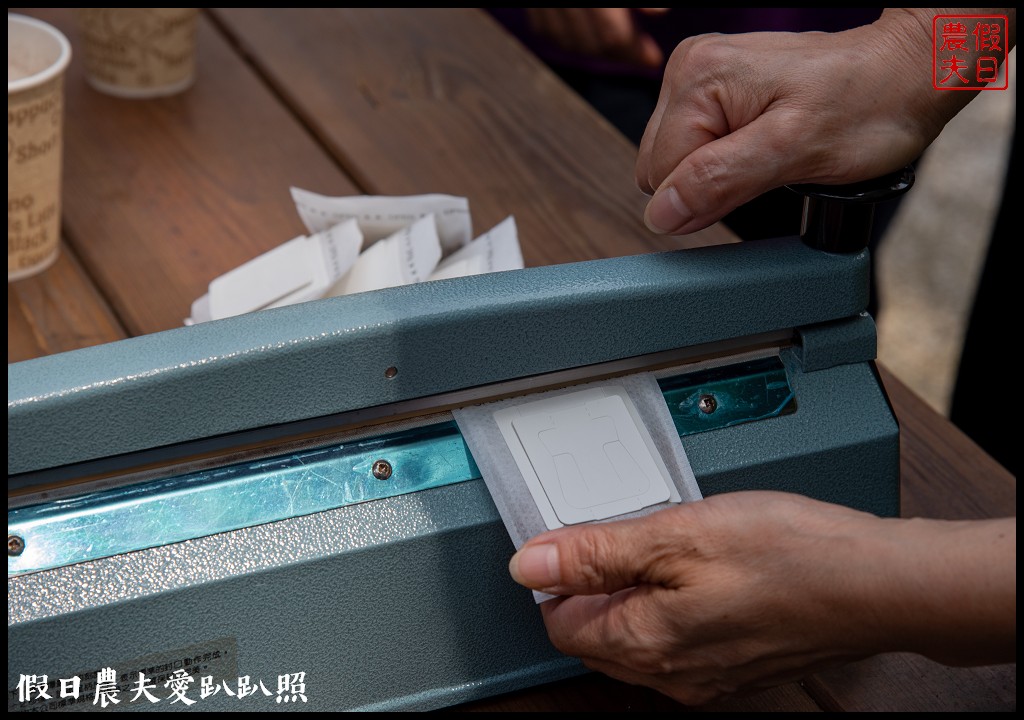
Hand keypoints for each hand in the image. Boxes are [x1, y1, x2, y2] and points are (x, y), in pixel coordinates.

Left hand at [509, 491, 1014, 704]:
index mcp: (644, 645)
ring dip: (638, 594)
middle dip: (598, 586)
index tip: (582, 538)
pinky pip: (678, 641)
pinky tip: (706, 570)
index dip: (561, 576)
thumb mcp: (677, 534)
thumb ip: (595, 552)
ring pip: (637, 638)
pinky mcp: (736, 667)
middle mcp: (671, 676)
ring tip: (676, 547)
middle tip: (636, 536)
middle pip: (596, 635)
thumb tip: (529, 564)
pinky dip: (674, 606)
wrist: (879, 583)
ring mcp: (707, 677)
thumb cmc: (790, 555)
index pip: (559, 623)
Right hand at [527, 8, 667, 68]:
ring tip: (617, 44)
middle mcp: (566, 0)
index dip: (634, 52)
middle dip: (619, 54)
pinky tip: (587, 34)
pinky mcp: (533, 1)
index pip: (612, 35)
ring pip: (568, 42)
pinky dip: (567, 39)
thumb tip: (659, 13)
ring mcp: (545, 1)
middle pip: (591, 44)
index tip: (652, 58)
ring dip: (594, 50)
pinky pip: (546, 31)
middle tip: (639, 52)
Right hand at [636, 9, 989, 234]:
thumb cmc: (867, 106)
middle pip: (660, 167)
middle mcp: (690, 69)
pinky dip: (728, 157)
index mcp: (698, 79)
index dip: (703, 196)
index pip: (658, 174)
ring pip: (676, 162)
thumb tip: (663, 214)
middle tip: (767, 164)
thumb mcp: (791, 154)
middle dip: (708, 182)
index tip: (754, 181)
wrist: (906, 74)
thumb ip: (717, 182)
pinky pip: (696, 146)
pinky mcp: (717, 89)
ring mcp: (702, 76)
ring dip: (719, 171)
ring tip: (771, 150)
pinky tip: (765, 142)